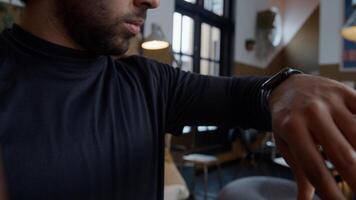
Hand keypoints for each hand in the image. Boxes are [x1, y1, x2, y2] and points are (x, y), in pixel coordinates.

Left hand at [268, 74, 355, 199]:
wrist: (287, 87)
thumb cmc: (286, 120)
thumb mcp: (285, 143)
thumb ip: (299, 171)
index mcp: (292, 129)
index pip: (314, 168)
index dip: (330, 192)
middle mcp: (311, 114)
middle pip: (341, 153)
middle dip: (355, 178)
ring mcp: (330, 101)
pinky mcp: (345, 92)